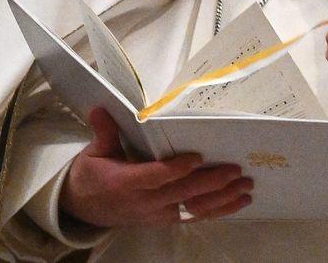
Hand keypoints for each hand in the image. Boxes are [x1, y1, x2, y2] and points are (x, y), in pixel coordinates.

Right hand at [59, 107, 252, 226]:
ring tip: (245, 188)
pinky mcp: (165, 220)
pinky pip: (194, 217)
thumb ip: (104, 132)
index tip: (197, 157)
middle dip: (211, 183)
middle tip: (236, 170)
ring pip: (193, 209)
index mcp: (124, 183)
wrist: (82, 210)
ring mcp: (157, 214)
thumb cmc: (90, 177)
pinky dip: (218, 211)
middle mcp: (144, 202)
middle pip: (181, 193)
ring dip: (221, 200)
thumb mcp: (92, 153)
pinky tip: (237, 202)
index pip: (154, 177)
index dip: (176, 169)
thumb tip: (101, 107)